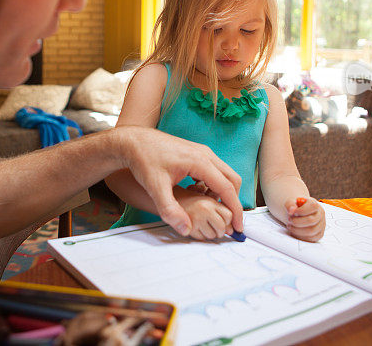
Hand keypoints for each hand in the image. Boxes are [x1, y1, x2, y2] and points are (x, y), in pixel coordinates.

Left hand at [115, 126, 242, 235]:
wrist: (133, 141)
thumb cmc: (143, 160)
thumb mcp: (155, 187)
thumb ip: (170, 210)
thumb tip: (185, 229)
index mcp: (200, 161)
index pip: (227, 188)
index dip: (235, 210)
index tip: (238, 227)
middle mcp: (206, 154)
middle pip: (232, 180)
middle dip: (232, 202)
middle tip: (228, 221)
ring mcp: (202, 152)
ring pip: (224, 174)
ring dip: (222, 193)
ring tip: (207, 207)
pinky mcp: (196, 153)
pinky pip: (215, 171)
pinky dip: (213, 185)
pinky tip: (197, 193)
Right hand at [177, 190, 233, 239]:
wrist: (167, 197)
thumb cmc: (189, 199)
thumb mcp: (205, 199)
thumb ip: (220, 212)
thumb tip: (232, 230)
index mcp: (210, 200)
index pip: (229, 215)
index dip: (227, 220)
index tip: (223, 219)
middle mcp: (204, 209)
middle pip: (222, 227)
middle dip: (221, 230)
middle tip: (213, 225)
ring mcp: (195, 220)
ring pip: (213, 235)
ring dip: (211, 234)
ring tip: (203, 225)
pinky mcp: (188, 229)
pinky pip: (202, 238)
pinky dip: (201, 236)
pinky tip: (196, 228)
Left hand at [285, 197, 325, 241]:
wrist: (298, 214)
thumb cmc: (296, 208)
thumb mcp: (291, 202)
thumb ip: (290, 204)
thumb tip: (291, 210)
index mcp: (315, 204)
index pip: (313, 206)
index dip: (301, 210)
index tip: (291, 212)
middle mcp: (320, 214)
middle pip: (311, 220)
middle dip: (297, 221)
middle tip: (289, 219)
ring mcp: (321, 225)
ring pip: (311, 231)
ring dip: (297, 230)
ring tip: (290, 225)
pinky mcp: (319, 234)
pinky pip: (312, 238)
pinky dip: (301, 236)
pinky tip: (294, 231)